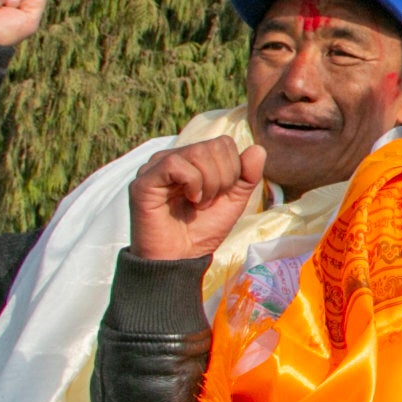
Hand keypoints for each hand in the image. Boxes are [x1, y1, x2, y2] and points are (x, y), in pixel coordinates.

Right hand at [127, 136, 264, 260]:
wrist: (180, 258)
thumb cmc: (203, 230)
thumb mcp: (233, 201)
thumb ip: (247, 175)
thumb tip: (258, 149)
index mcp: (191, 160)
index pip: (223, 143)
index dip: (233, 169)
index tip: (221, 195)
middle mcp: (171, 158)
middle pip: (214, 146)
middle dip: (223, 178)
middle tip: (208, 202)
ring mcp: (155, 167)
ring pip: (197, 152)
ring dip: (208, 184)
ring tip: (198, 203)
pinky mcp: (144, 180)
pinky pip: (176, 164)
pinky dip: (193, 184)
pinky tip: (189, 200)